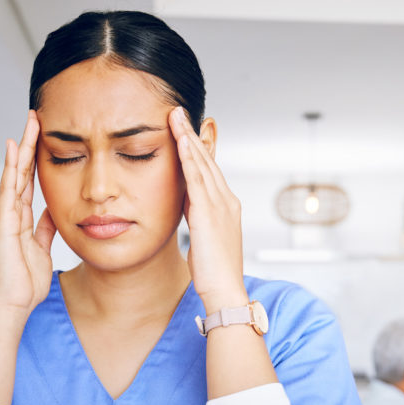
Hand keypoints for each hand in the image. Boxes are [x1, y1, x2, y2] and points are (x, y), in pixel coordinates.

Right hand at [0, 111, 55, 317]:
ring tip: (29, 123)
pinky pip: (8, 190)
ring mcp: (4, 215)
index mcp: (20, 218)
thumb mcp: (42, 248)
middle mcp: (10, 212)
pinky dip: (11, 168)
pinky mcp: (3, 223)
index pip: (29, 180)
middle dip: (29, 144)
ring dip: (22, 148)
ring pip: (14, 174)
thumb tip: (54, 210)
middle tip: (36, 117)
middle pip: (20, 171)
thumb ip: (45, 228)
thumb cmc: (24, 281)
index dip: (36, 158)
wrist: (12, 304)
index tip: (44, 135)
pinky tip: (14, 149)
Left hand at [168, 106, 246, 311]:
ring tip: (176, 116)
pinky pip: (197, 178)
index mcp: (227, 209)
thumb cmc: (215, 274)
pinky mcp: (209, 212)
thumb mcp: (205, 241)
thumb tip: (188, 210)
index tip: (186, 132)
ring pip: (203, 163)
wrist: (226, 292)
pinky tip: (180, 140)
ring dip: (188, 137)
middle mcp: (228, 202)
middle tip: (179, 112)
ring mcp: (221, 205)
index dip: (198, 150)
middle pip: (208, 161)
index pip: (211, 172)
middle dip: (193, 135)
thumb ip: (198, 221)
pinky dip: (189, 156)